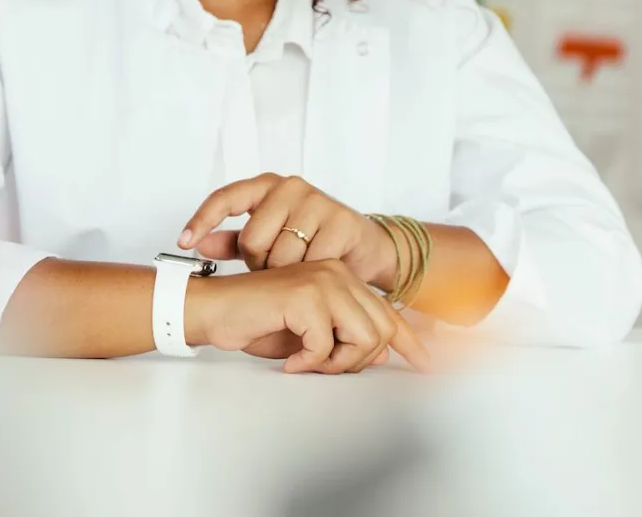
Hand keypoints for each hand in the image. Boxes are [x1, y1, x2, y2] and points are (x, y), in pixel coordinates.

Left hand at [179, 173, 394, 284]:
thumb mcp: (269, 240)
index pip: (226, 198)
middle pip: (253, 238)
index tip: (184, 241)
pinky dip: (311, 277)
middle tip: (275, 267)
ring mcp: (318, 201)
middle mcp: (291, 187)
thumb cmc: (311, 242)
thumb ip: (234, 242)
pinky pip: (310, 262)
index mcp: (268, 186)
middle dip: (260, 263)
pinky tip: (318, 272)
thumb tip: (199, 245)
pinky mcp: (341, 221)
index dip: (203, 221)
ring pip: (281, 255)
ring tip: (299, 269)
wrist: (362, 248)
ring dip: (286, 274)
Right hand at [186, 260, 430, 373]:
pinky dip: (308, 363)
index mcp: (341, 279)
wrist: (213, 310)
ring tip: (307, 363)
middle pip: (382, 331)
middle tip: (323, 368)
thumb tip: (383, 354)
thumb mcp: (309, 336)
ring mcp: (324, 281)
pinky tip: (289, 362)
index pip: (388, 312)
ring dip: (336, 363)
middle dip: (357, 362)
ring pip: (364, 338)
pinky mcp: (306, 296)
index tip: (428, 365)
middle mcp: (338, 274)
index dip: (411, 343)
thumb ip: (344, 340)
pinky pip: (326, 346)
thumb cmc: (255, 322)